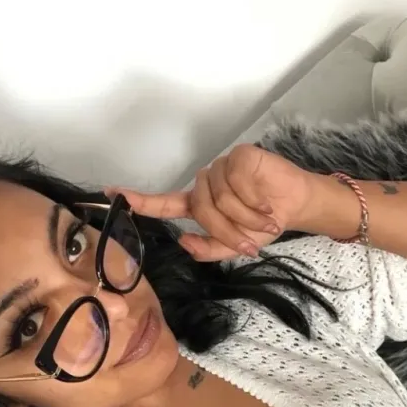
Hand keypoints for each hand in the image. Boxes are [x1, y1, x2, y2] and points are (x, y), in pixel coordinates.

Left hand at [107, 144, 317, 260]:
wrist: (295, 207)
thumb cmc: (262, 226)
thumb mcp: (235, 246)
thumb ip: (209, 249)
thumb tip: (183, 242)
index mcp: (199, 205)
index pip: (165, 203)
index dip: (140, 200)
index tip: (111, 193)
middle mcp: (206, 185)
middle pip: (202, 210)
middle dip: (227, 230)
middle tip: (250, 243)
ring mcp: (221, 169)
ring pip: (220, 198)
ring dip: (245, 217)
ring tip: (265, 221)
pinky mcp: (239, 157)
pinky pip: (237, 183)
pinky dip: (253, 201)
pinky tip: (267, 205)